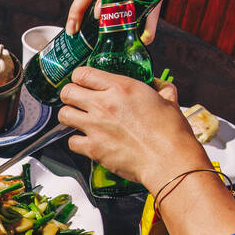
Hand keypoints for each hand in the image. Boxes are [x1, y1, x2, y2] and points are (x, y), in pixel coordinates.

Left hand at [58, 66, 207, 191]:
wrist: (169, 160)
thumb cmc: (171, 133)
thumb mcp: (169, 100)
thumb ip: (159, 88)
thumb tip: (156, 84)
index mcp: (121, 87)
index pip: (83, 73)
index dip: (79, 78)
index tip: (82, 83)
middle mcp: (104, 104)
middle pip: (67, 92)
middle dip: (70, 95)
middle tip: (76, 101)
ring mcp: (96, 126)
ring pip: (64, 114)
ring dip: (69, 116)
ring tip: (78, 120)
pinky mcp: (93, 148)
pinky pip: (71, 141)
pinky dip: (76, 142)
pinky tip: (86, 141)